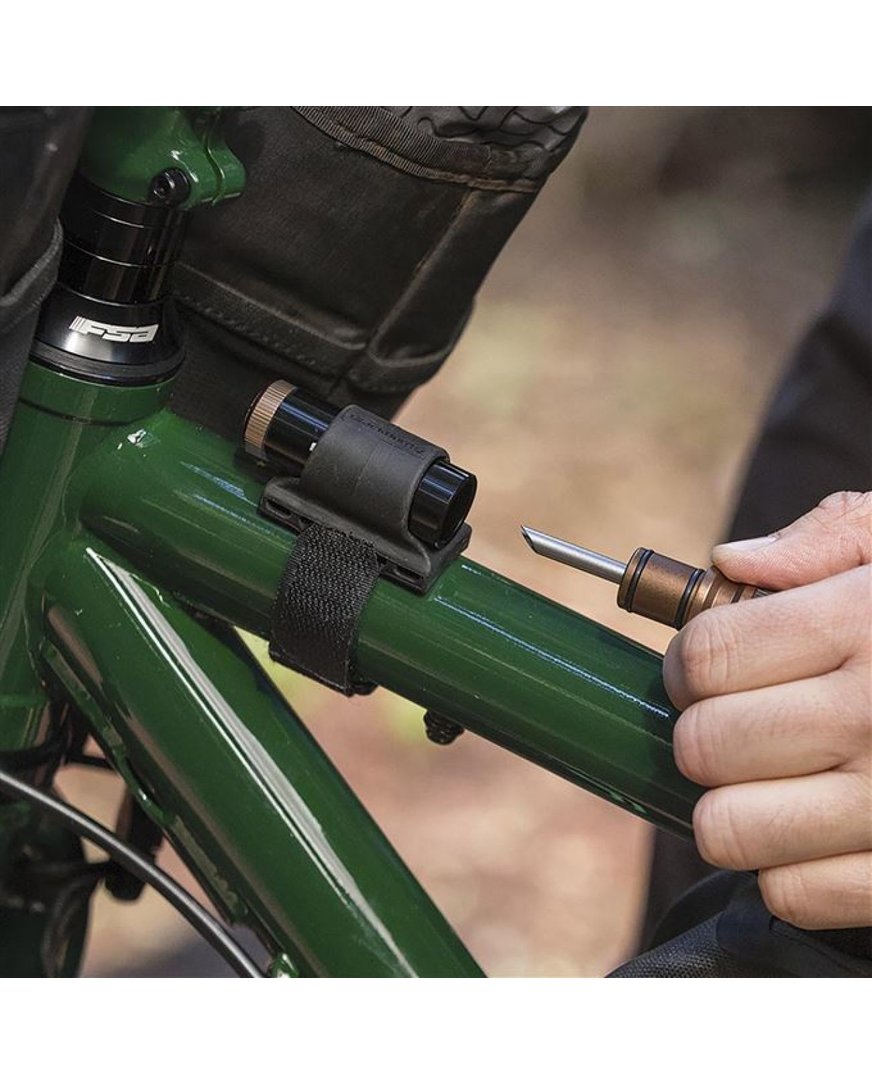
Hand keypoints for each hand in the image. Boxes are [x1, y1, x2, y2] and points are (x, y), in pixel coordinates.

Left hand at [663, 492, 871, 929]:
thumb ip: (827, 539)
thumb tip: (730, 561)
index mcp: (866, 623)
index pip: (706, 657)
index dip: (687, 663)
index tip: (704, 670)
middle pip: (703, 745)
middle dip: (704, 732)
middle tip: (739, 724)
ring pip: (728, 827)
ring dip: (731, 804)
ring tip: (770, 778)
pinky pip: (791, 893)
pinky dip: (786, 865)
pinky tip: (817, 825)